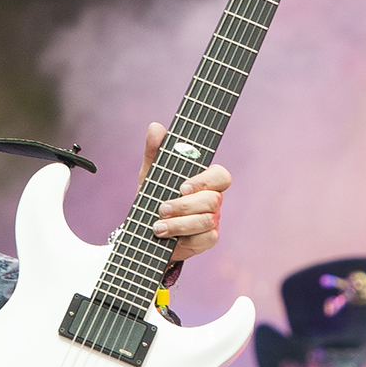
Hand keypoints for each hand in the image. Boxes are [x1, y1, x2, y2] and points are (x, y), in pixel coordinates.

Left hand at [140, 121, 229, 261]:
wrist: (145, 230)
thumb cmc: (153, 197)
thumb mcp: (150, 174)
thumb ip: (154, 151)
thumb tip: (156, 127)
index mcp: (204, 180)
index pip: (221, 176)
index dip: (205, 181)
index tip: (183, 187)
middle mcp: (212, 199)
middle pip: (213, 200)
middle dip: (184, 206)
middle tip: (162, 209)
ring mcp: (212, 220)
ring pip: (207, 220)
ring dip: (179, 224)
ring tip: (158, 227)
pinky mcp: (208, 239)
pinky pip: (205, 238)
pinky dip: (185, 238)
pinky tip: (170, 239)